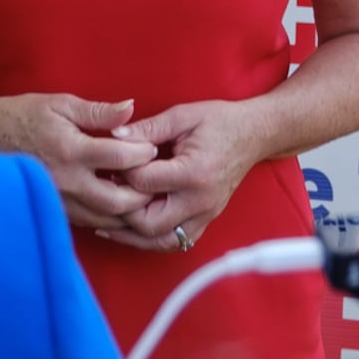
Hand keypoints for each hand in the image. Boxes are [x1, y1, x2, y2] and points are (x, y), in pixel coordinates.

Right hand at [0, 90, 155, 236]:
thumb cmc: (24, 114)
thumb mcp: (61, 104)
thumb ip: (98, 112)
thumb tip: (131, 107)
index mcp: (70, 149)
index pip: (120, 158)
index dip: (143, 153)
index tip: (153, 147)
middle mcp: (65, 181)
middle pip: (117, 200)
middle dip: (143, 193)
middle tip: (155, 179)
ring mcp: (58, 200)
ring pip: (104, 218)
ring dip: (127, 210)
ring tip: (142, 194)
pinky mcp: (53, 209)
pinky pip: (88, 221)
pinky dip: (106, 215)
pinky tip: (117, 202)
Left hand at [106, 99, 267, 249]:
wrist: (254, 134)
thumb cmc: (219, 122)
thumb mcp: (183, 116)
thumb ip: (148, 128)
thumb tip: (114, 136)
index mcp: (194, 172)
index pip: (144, 183)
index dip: (121, 172)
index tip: (111, 161)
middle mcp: (200, 201)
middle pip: (148, 223)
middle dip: (122, 210)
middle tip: (105, 194)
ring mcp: (205, 215)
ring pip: (160, 241)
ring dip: (132, 235)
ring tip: (106, 222)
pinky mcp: (205, 221)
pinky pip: (174, 242)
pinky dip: (150, 239)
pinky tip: (130, 229)